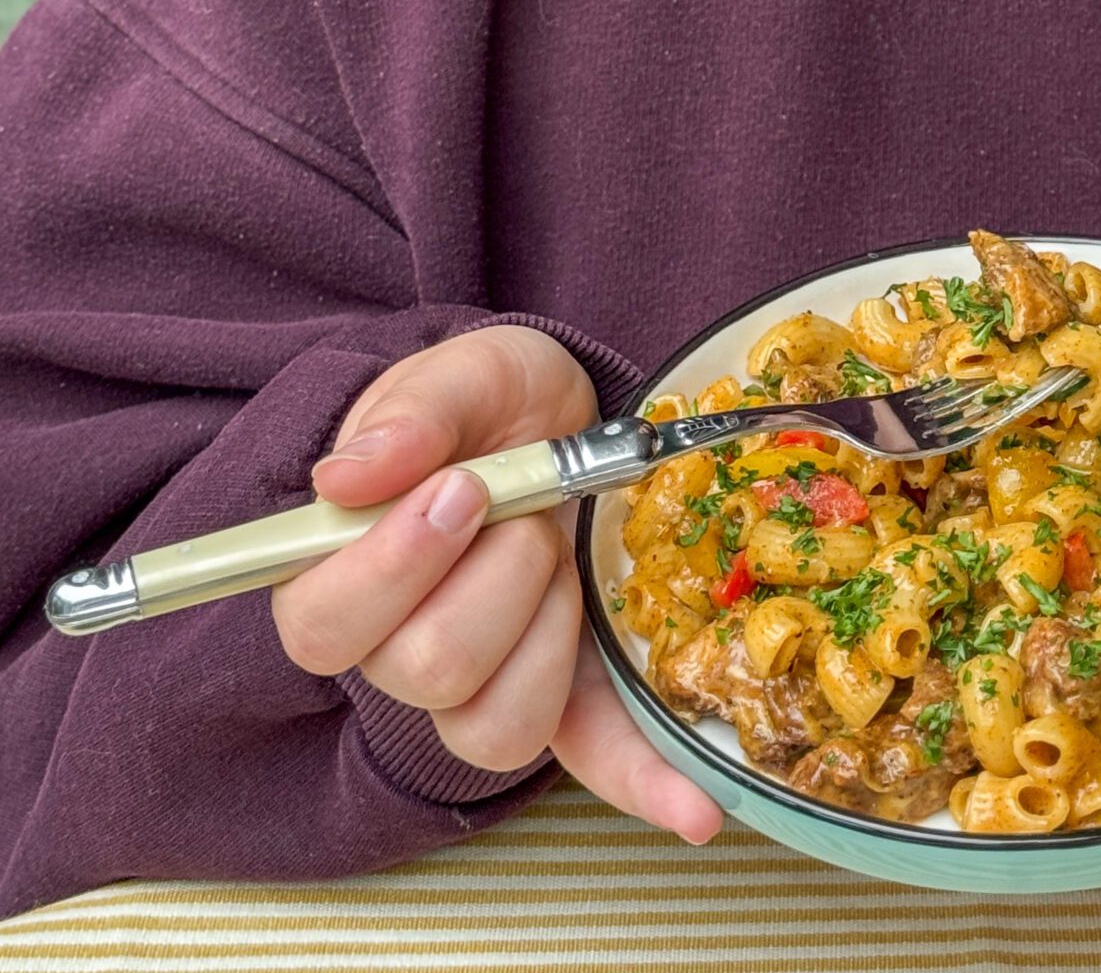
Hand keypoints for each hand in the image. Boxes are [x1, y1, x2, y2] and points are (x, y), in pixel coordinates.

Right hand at [273, 324, 722, 842]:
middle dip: (501, 571)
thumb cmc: (491, 404)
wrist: (558, 414)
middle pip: (426, 670)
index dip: (392, 568)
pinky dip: (645, 786)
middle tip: (528, 505)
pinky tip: (697, 805)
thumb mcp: (459, 374)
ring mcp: (480, 691)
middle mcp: (398, 653)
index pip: (324, 625)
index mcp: (346, 576)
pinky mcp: (564, 703)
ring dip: (551, 628)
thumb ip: (409, 414)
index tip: (462, 490)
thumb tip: (346, 477)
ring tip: (564, 555)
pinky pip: (594, 766)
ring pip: (496, 725)